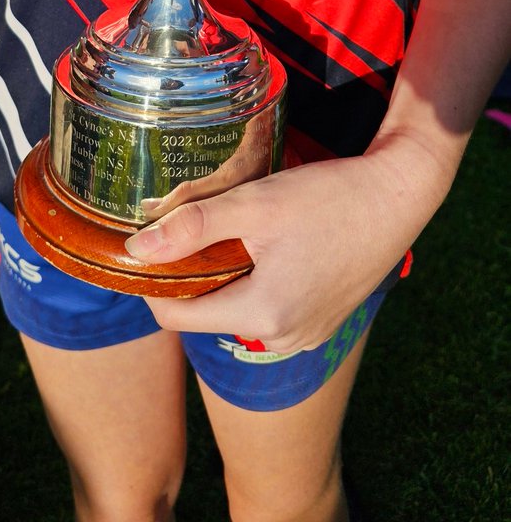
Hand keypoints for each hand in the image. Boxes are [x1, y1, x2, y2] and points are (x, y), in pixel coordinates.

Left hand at [125, 145, 436, 352]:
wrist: (398, 195)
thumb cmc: (329, 197)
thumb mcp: (254, 203)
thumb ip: (194, 226)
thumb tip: (135, 250)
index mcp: (261, 315)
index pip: (175, 316)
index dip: (154, 281)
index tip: (148, 244)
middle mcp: (283, 338)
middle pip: (208, 312)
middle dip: (193, 274)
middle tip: (192, 226)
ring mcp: (307, 334)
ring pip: (239, 309)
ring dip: (226, 276)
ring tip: (234, 230)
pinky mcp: (323, 321)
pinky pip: (270, 308)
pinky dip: (258, 281)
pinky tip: (269, 244)